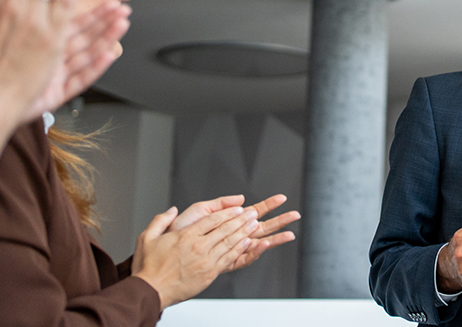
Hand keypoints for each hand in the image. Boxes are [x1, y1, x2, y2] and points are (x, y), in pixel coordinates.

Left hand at [23, 0, 129, 117]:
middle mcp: (49, 59)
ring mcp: (54, 77)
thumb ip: (33, 17)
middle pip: (84, 38)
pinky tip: (109, 56)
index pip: (73, 25)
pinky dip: (95, 69)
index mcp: (40, 44)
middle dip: (106, 23)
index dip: (94, 13)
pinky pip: (78, 80)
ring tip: (122, 24)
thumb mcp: (13, 34)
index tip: (110, 2)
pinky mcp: (54, 96)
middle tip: (123, 10)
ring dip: (106, 40)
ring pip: (85, 55)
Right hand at [132, 205, 257, 309]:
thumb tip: (172, 210)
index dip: (227, 213)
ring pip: (230, 242)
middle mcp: (198, 246)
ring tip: (255, 224)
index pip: (212, 220)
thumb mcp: (147, 237)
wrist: (150, 291)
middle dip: (241, 219)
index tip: (238, 208)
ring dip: (245, 232)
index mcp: (185, 235)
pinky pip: (229, 258)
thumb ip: (160, 220)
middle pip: (225, 229)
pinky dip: (240, 249)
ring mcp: (206, 260)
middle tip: (253, 212)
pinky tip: (248, 243)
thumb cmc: (148, 267)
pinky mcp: (209, 273)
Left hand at [169, 194, 299, 270]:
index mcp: (228, 222)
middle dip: (279, 221)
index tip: (281, 199)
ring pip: (258, 243)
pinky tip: (264, 243)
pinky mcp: (226, 262)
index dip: (268, 205)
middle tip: (295, 215)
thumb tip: (241, 199)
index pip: (253, 212)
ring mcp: (231, 249)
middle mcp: (233, 236)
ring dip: (275, 238)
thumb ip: (219, 204)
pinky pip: (245, 258)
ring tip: (290, 233)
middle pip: (262, 227)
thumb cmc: (179, 232)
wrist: (166, 252)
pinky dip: (255, 252)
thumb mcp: (199, 210)